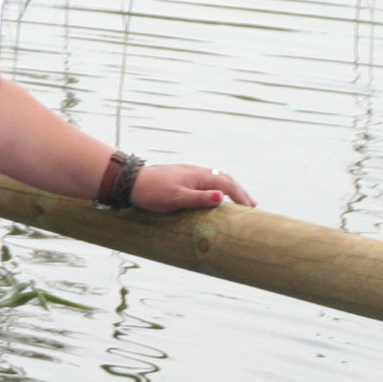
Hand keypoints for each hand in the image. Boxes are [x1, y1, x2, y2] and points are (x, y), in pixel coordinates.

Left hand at [130, 163, 255, 212]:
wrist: (130, 182)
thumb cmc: (152, 192)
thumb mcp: (176, 198)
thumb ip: (199, 198)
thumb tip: (222, 197)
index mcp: (199, 176)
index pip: (227, 185)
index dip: (241, 196)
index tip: (252, 209)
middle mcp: (196, 172)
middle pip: (225, 180)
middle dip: (240, 192)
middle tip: (252, 206)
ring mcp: (189, 173)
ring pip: (216, 179)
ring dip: (230, 189)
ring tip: (239, 201)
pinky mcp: (182, 177)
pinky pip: (207, 181)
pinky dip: (218, 188)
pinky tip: (216, 196)